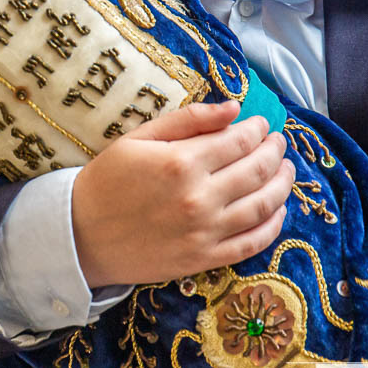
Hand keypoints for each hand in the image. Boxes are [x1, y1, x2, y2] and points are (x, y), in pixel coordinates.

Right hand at [71, 100, 294, 286]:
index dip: (257, 129)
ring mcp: (205, 232)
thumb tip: (233, 108)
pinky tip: (278, 210)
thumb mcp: (139, 138)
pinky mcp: (204, 259)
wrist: (81, 236)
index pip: (239, 141)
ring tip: (286, 170)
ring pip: (263, 205)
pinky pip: (253, 242)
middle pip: (257, 170)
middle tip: (278, 143)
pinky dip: (273, 225)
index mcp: (182, 163)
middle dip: (274, 152)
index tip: (261, 124)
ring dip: (283, 184)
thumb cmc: (107, 181)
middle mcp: (199, 198)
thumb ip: (188, 120)